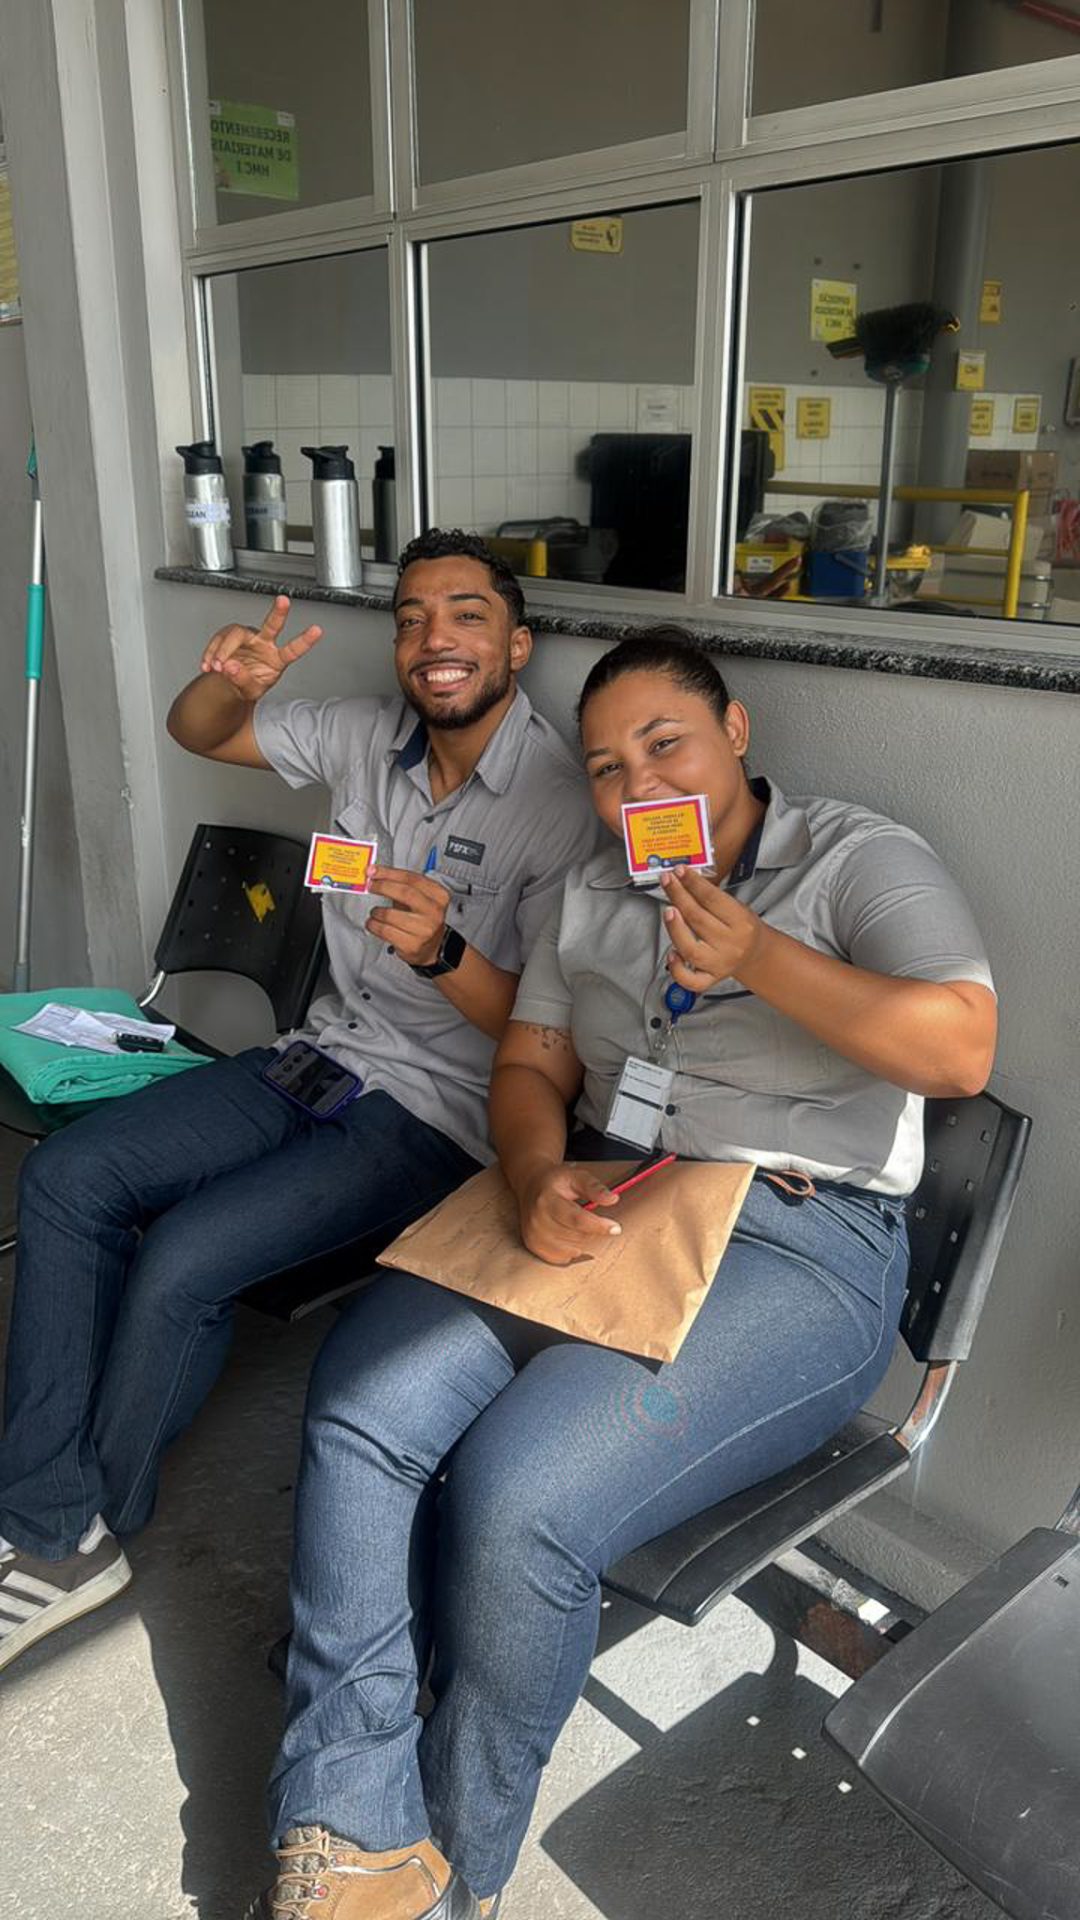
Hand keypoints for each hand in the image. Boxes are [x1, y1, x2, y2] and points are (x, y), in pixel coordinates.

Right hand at [199, 595, 322, 701]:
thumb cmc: (247, 685)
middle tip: (284, 601)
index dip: (305, 640)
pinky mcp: (229, 636)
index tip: (317, 630)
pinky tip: (207, 665)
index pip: (293, 650)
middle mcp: (264, 643)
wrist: (230, 683)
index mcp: (276, 659)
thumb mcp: (249, 691)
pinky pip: (218, 641)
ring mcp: (247, 638)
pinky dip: (210, 653)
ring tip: (216, 667)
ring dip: (222, 651)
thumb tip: (231, 666)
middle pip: (271, 626)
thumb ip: (243, 680)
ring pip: (235, 634)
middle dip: (279, 612)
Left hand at [366, 866, 451, 966]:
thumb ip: (400, 884)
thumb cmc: (422, 920)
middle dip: (383, 887)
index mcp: (438, 896)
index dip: (389, 873)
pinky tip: (374, 923)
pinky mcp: (411, 945)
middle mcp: (434, 912)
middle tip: (371, 886)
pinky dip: (373, 925)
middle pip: (404, 892)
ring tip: (375, 912)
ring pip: (390, 914)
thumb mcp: (419, 898)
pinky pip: (385, 931)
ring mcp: (424, 930)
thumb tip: (376, 874)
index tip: (375, 871)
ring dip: (376, 911)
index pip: (412, 879)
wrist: (430, 948)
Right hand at [516, 1162, 621, 1265]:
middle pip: (576, 1236)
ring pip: (570, 1249)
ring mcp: (533, 1234)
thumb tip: (613, 1199)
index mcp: (547, 1199)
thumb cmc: (555, 1181)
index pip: (577, 1219)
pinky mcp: (532, 1245)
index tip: (616, 1228)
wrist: (530, 1185)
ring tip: (578, 1226)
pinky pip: (560, 1258)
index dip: (598, 1226)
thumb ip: (594, 1188)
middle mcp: (537, 1219)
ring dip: (582, 1240)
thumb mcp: (575, 1176)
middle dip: (591, 1230)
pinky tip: (571, 1238)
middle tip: (592, 1219)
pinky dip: (570, 1251)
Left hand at [659, 866, 766, 990]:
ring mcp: (719, 963)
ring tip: (667, 911)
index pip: (712, 899)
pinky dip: (678, 970)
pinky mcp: (710, 978)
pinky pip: (691, 980)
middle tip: (667, 882)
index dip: (693, 883)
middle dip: (679, 897)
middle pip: (698, 919)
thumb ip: (712, 898)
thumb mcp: (736, 907)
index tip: (679, 871)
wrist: (755, 954)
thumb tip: (683, 881)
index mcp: (741, 922)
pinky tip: (671, 954)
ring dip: (675, 929)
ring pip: (691, 949)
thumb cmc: (742, 928)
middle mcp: (731, 944)